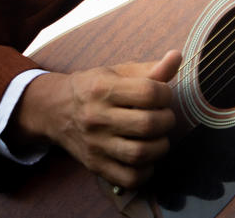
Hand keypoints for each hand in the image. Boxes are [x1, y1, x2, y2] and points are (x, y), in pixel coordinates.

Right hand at [5, 50, 181, 188]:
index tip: (162, 95)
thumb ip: (150, 68)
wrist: (56, 110)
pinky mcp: (95, 165)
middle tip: (163, 117)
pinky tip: (146, 158)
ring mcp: (95, 144)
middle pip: (147, 124)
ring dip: (160, 146)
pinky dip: (145, 171)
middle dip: (166, 120)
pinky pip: (129, 178)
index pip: (148, 92)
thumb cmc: (94, 87)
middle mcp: (96, 117)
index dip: (165, 94)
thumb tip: (177, 56)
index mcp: (102, 88)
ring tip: (158, 137)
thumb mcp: (117, 72)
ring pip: (140, 153)